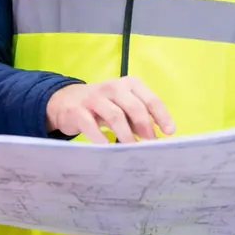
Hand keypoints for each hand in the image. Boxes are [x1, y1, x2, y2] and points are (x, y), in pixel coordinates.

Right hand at [46, 77, 175, 143]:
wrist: (65, 101)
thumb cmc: (102, 106)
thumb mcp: (123, 107)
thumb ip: (139, 119)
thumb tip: (156, 137)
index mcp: (129, 84)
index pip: (150, 99)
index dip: (162, 116)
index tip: (169, 132)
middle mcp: (113, 87)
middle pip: (134, 107)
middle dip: (145, 127)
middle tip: (150, 145)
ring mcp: (94, 97)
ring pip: (115, 116)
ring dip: (126, 135)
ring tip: (132, 150)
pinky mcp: (77, 110)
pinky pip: (91, 125)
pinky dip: (101, 139)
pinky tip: (108, 149)